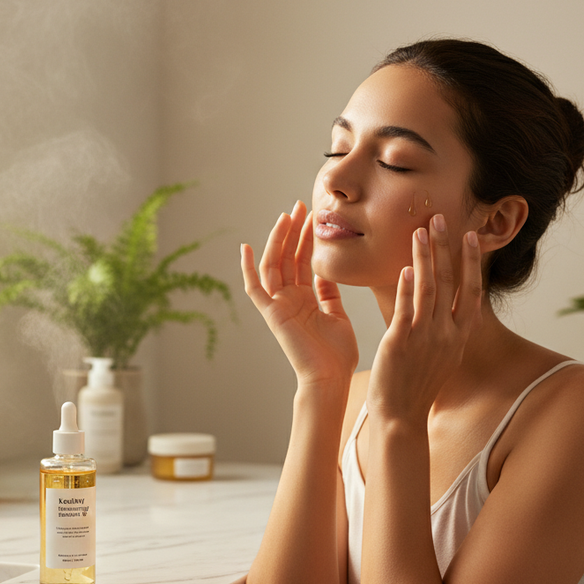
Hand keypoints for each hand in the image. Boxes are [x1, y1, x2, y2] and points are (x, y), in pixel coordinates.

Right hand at [241, 201, 358, 386]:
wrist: (331, 378)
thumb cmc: (337, 355)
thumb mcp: (337, 315)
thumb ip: (329, 293)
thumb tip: (325, 273)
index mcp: (305, 299)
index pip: (302, 261)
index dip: (306, 238)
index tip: (313, 216)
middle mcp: (288, 299)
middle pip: (287, 257)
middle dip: (293, 231)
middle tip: (300, 205)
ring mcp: (278, 305)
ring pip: (273, 265)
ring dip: (279, 240)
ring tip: (287, 216)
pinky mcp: (271, 314)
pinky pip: (254, 288)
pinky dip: (248, 269)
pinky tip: (246, 247)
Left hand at [367, 214, 482, 424]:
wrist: (402, 416)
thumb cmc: (418, 384)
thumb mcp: (444, 355)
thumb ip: (450, 328)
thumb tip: (458, 302)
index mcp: (459, 336)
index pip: (471, 290)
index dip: (471, 261)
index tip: (471, 236)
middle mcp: (447, 333)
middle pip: (450, 281)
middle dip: (446, 247)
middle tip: (441, 218)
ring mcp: (426, 337)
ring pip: (429, 288)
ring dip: (425, 257)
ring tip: (420, 231)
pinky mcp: (402, 341)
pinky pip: (407, 307)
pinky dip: (408, 286)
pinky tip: (406, 267)